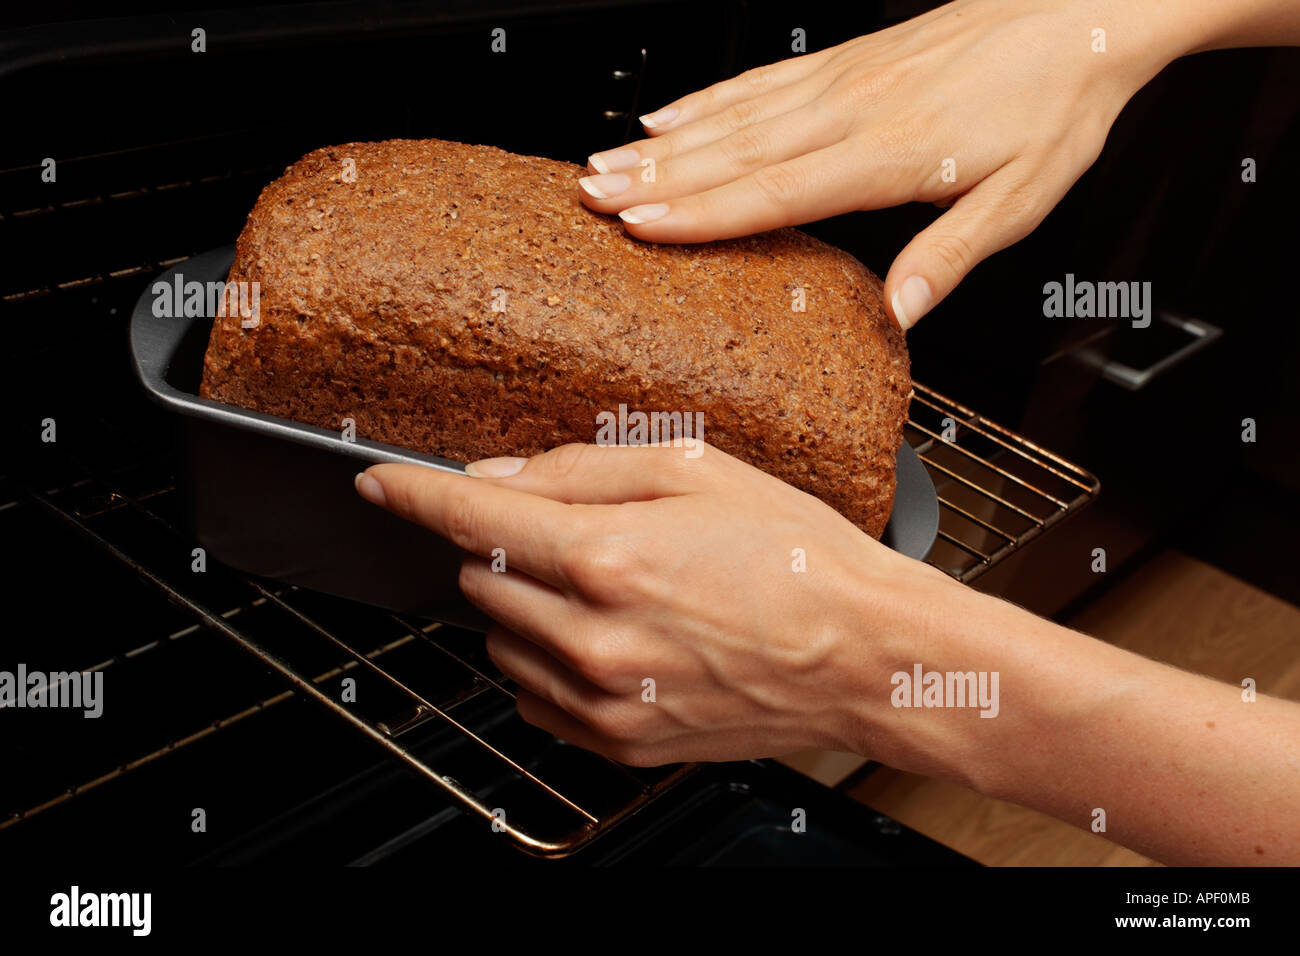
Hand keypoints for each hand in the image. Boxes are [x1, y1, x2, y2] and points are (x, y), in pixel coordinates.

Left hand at [355, 442, 950, 765]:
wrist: (865, 658)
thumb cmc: (799, 559)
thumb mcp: (697, 471)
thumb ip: (580, 469)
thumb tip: (499, 477)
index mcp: (607, 556)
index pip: (470, 519)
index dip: (413, 493)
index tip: (380, 481)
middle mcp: (592, 637)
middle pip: (480, 580)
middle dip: (502, 546)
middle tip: (575, 532)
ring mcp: (602, 700)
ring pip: (501, 642)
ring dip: (525, 606)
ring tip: (607, 588)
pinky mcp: (619, 744)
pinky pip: (535, 699)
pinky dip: (548, 662)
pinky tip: (611, 637)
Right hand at [578, 0, 1181, 327]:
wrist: (1082, 11)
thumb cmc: (1054, 102)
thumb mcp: (1021, 198)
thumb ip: (951, 256)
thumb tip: (901, 317)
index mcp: (890, 152)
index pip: (777, 189)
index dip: (705, 212)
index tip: (644, 226)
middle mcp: (852, 109)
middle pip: (735, 150)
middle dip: (655, 176)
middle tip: (589, 195)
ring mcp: (842, 78)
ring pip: (734, 113)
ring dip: (663, 140)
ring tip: (605, 160)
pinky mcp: (844, 59)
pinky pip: (760, 79)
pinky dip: (706, 98)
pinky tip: (669, 112)